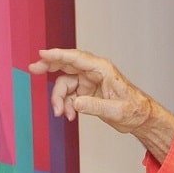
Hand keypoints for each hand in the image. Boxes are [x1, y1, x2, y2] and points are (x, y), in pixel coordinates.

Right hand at [28, 48, 152, 130]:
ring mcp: (89, 82)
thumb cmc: (134, 110)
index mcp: (102, 69)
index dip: (58, 55)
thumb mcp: (116, 110)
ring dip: (59, 99)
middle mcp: (94, 72)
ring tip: (61, 114)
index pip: (76, 59)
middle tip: (33, 69)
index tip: (42, 53)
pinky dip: (67, 106)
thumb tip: (76, 103)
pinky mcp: (87, 92)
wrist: (140, 118)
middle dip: (49, 67)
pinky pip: (69, 96)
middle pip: (66, 64)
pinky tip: (70, 116)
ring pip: (65, 84)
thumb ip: (95, 106)